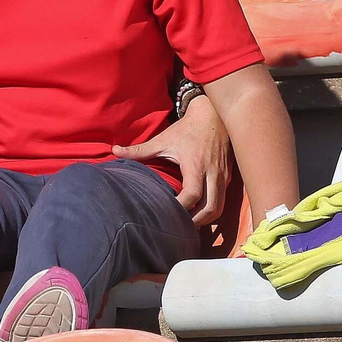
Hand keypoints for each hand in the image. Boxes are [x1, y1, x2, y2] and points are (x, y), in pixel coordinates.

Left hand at [114, 94, 231, 224]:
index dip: (180, 208)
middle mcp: (213, 173)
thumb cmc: (186, 130)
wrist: (212, 116)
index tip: (166, 213)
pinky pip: (222, 200)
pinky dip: (211, 210)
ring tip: (187, 223)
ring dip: (205, 219)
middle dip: (196, 221)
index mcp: (195, 165)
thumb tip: (114, 150)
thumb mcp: (163, 139)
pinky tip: (197, 213)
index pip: (192, 195)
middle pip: (211, 208)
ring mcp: (223, 176)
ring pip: (219, 207)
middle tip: (178, 226)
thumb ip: (139, 150)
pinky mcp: (228, 177)